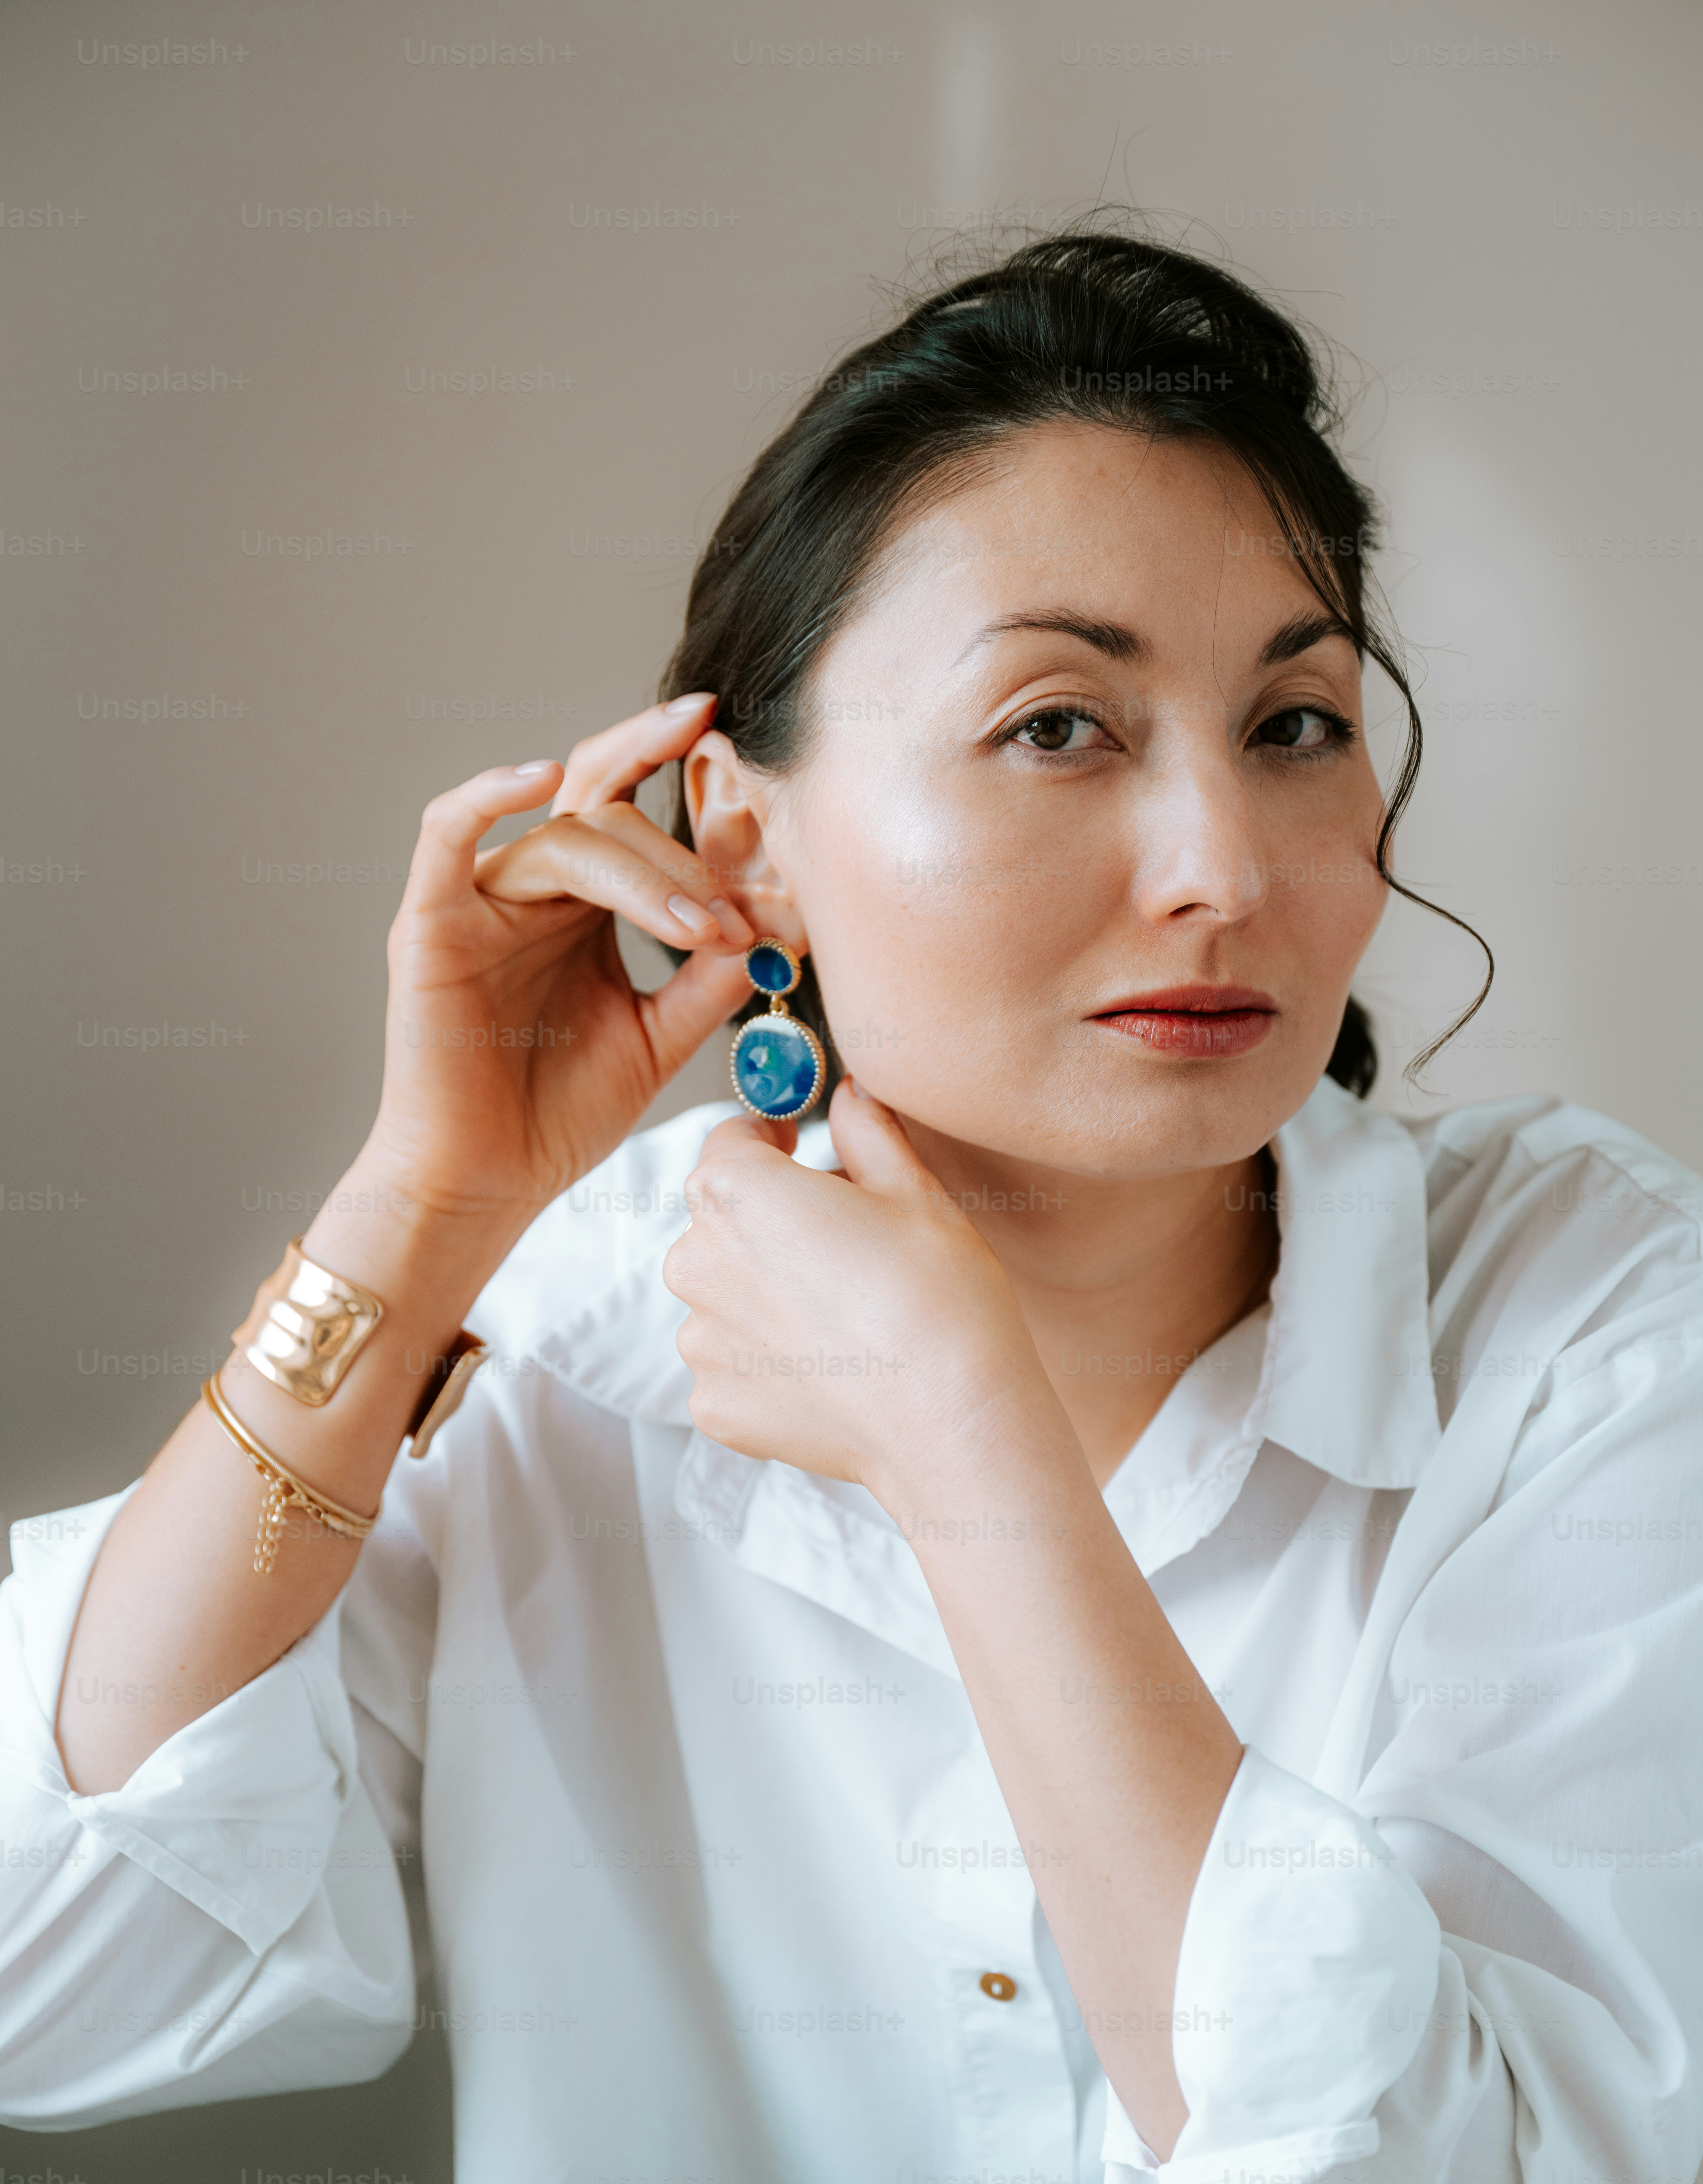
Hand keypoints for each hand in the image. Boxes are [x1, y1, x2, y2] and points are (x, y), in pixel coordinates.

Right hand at [361, 694, 754, 1228]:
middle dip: (684, 853)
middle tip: (737, 910)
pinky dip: (487, 795)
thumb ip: (712, 978)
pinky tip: (541, 778)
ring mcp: (479, 901)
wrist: (491, 1181)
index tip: (734, 745)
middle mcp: (532, 887)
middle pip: (609, 811)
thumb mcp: (661, 1037)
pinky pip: (445, 835)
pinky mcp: (431, 924)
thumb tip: (774, 922)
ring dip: (645, 875)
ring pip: (565, 839)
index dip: (675, 760)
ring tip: (700, 927)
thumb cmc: (561, 1112)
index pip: (631, 806)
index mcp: (584, 903)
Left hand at [661, 1079, 1071, 1506]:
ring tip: (843, 1314)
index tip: (797, 1149)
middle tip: (843, 1245)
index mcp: (734, 1192)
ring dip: (766, 1293)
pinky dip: (770, 1361)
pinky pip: (733, 1363)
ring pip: (725, 1294)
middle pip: (722, 1220)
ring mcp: (700, 1342)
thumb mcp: (913, 1189)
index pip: (731, 1140)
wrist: (951, 1422)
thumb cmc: (938, 1300)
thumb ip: (866, 1129)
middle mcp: (696, 1262)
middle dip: (772, 1222)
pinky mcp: (713, 1404)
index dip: (768, 1139)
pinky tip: (830, 1367)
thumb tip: (851, 1095)